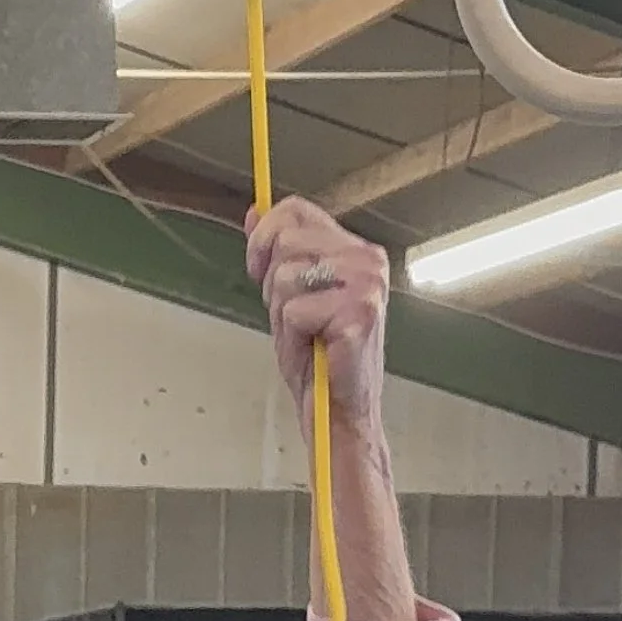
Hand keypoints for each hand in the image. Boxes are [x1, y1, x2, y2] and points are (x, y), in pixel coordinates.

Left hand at [245, 197, 388, 432]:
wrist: (337, 410)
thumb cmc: (318, 358)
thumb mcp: (289, 295)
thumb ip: (276, 252)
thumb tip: (254, 211)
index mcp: (356, 249)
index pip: (296, 211)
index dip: (264, 236)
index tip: (257, 269)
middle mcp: (368, 259)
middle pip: (286, 242)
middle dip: (273, 284)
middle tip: (295, 318)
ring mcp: (367, 285)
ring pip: (287, 276)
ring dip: (284, 313)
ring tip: (307, 335)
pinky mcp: (359, 314)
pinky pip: (295, 312)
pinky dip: (293, 337)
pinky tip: (316, 349)